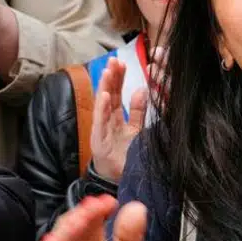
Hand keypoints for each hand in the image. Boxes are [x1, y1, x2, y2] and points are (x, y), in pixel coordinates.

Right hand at [90, 57, 148, 181]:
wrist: (119, 179)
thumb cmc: (124, 155)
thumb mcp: (135, 130)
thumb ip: (137, 111)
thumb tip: (142, 90)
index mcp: (116, 118)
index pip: (116, 94)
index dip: (118, 79)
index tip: (122, 63)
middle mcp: (107, 121)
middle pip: (108, 95)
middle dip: (110, 78)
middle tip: (114, 60)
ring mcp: (102, 130)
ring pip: (102, 105)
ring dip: (104, 87)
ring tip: (107, 72)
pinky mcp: (99, 140)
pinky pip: (101, 122)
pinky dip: (102, 108)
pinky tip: (103, 95)